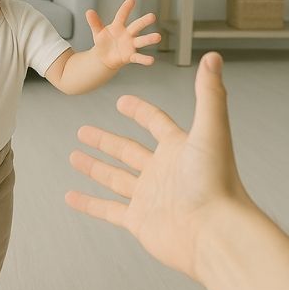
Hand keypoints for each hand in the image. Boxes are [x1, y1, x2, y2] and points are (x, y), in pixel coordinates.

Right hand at [65, 52, 250, 279]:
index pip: (156, 124)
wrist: (215, 233)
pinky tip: (71, 195)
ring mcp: (149, 197)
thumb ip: (209, 94)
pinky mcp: (139, 221)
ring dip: (94, 167)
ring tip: (74, 156)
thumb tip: (214, 57)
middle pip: (128, 151)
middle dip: (105, 140)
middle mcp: (163, 171)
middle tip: (83, 130)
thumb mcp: (211, 130)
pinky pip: (107, 210)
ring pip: (115, 178)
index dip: (139, 111)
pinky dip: (88, 203)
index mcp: (179, 148)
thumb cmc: (217, 182)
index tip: (121, 102)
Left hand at [87, 0, 161, 68]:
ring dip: (149, 39)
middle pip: (136, 26)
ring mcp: (130, 45)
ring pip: (141, 41)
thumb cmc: (103, 42)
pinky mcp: (130, 56)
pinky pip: (138, 57)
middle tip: (152, 16)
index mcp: (118, 26)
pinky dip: (144, 59)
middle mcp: (127, 34)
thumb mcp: (98, 32)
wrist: (104, 58)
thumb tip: (88, 11)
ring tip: (158, 37)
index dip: (126, 8)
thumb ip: (94, 23)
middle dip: (143, 21)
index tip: (131, 0)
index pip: (122, 16)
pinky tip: (151, 61)